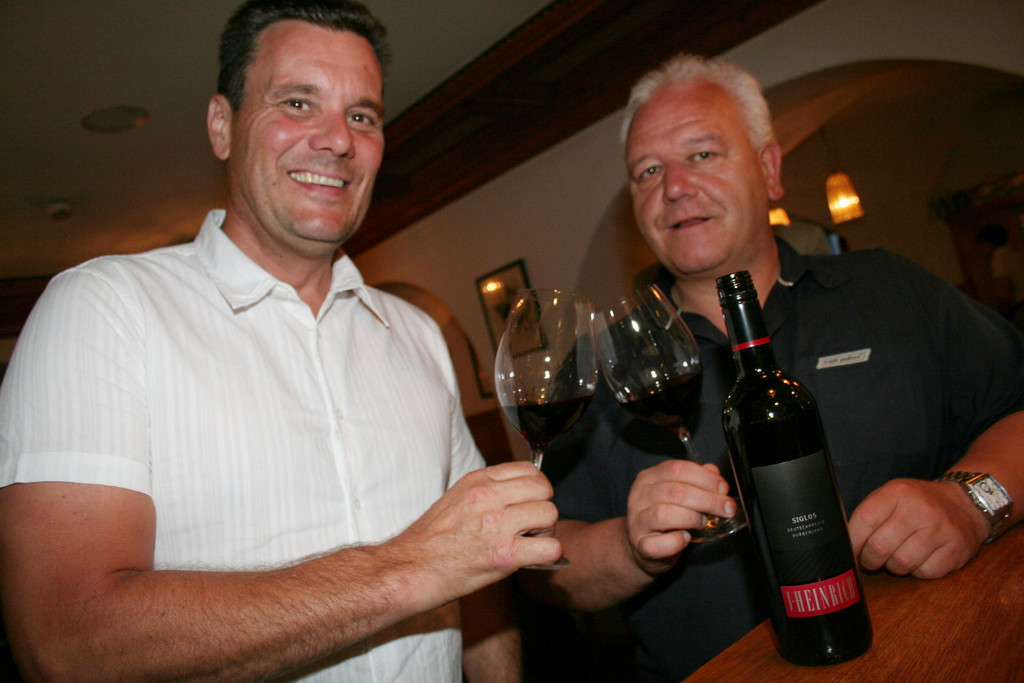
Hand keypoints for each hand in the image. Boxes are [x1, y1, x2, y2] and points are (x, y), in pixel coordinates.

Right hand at [391, 461, 560, 606]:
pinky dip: (546, 556)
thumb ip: (488, 492)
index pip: (530, 469)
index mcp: (478, 480)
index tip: (527, 505)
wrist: (409, 570)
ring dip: (545, 532)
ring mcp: (497, 524)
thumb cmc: (430, 541)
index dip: (535, 489)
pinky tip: (529, 560)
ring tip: (527, 544)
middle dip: (542, 508)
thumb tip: (519, 497)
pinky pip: (550, 548)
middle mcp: (489, 496)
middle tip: (529, 527)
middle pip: (544, 489)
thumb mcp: (457, 498)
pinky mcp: (504, 554)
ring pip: (550, 514)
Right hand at [624, 459, 736, 574]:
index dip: (704, 477)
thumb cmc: (663, 518)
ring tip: (703, 522)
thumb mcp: (677, 494)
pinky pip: (657, 544)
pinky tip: (685, 538)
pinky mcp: (640, 546)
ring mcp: (637, 522)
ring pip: (664, 514)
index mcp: (648, 478)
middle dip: (708, 500)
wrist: (641, 546)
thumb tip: (714, 472)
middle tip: (726, 508)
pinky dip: (676, 541)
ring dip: (692, 518)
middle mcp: (639, 497)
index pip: (676, 469)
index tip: (723, 489)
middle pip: (675, 491)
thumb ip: (695, 481)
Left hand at [847, 478, 987, 578]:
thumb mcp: (893, 496)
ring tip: (896, 558)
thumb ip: (870, 514)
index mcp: (898, 492)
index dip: (853, 540)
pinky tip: (920, 559)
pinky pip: (925, 572)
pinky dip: (918, 571)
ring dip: (894, 567)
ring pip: (902, 563)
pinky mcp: (956, 550)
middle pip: (881, 545)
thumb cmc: (918, 504)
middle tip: (871, 560)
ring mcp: (941, 530)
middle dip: (870, 559)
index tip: (851, 551)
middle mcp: (920, 509)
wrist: (965, 504)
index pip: (866, 518)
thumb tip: (845, 543)